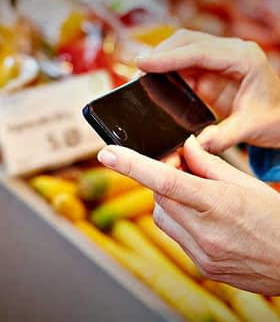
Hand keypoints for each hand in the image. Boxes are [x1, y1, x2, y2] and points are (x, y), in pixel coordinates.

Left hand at [97, 138, 279, 294]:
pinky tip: (200, 219)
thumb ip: (208, 164)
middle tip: (184, 172)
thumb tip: (185, 148)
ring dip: (169, 201)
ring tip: (195, 198)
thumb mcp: (244, 182)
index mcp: (217, 204)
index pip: (165, 180)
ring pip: (161, 217)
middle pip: (158, 197)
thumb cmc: (274, 218)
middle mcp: (204, 232)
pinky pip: (175, 236)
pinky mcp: (200, 266)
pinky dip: (179, 220)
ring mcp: (201, 253)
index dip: (131, 165)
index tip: (107, 154)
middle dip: (162, 180)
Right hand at [136, 29, 279, 152]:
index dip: (168, 57)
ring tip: (142, 78)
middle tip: (138, 71)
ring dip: (162, 62)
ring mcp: (219, 60)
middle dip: (161, 54)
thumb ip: (223, 137)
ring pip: (182, 51)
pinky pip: (184, 67)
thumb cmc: (272, 118)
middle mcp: (230, 53)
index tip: (142, 63)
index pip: (199, 52)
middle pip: (187, 42)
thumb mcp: (250, 128)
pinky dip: (168, 73)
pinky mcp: (210, 72)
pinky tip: (157, 84)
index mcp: (244, 59)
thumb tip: (194, 145)